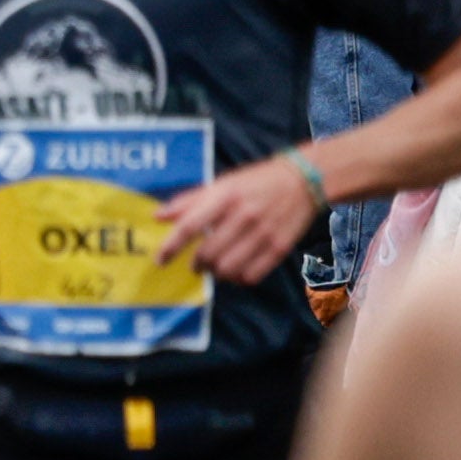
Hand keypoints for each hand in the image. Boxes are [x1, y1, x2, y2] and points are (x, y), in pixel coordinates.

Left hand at [158, 157, 321, 288]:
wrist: (303, 180)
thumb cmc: (254, 182)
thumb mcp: (221, 184)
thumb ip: (188, 201)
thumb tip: (157, 216)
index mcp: (224, 197)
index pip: (190, 226)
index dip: (171, 246)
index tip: (160, 260)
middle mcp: (243, 215)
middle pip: (208, 253)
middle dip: (196, 264)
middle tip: (195, 264)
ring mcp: (263, 233)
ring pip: (228, 268)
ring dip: (216, 273)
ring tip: (215, 268)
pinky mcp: (279, 247)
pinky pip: (251, 275)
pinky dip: (238, 278)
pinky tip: (236, 271)